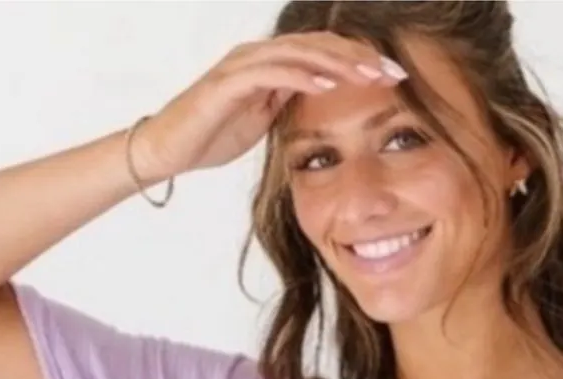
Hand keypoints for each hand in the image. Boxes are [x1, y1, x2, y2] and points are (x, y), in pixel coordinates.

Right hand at [129, 31, 407, 181]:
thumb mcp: (264, 121)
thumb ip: (290, 105)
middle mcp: (258, 57)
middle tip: (393, 71)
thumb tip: (321, 103)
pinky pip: (271, 74)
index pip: (323, 54)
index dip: (359, 61)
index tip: (394, 77)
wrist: (169, 149)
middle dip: (358, 57)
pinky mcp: (227, 84)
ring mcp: (242, 66)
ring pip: (298, 53)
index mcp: (271, 65)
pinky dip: (301, 77)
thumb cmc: (212, 135)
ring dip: (337, 63)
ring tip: (369, 74)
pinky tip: (327, 85)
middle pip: (317, 46)